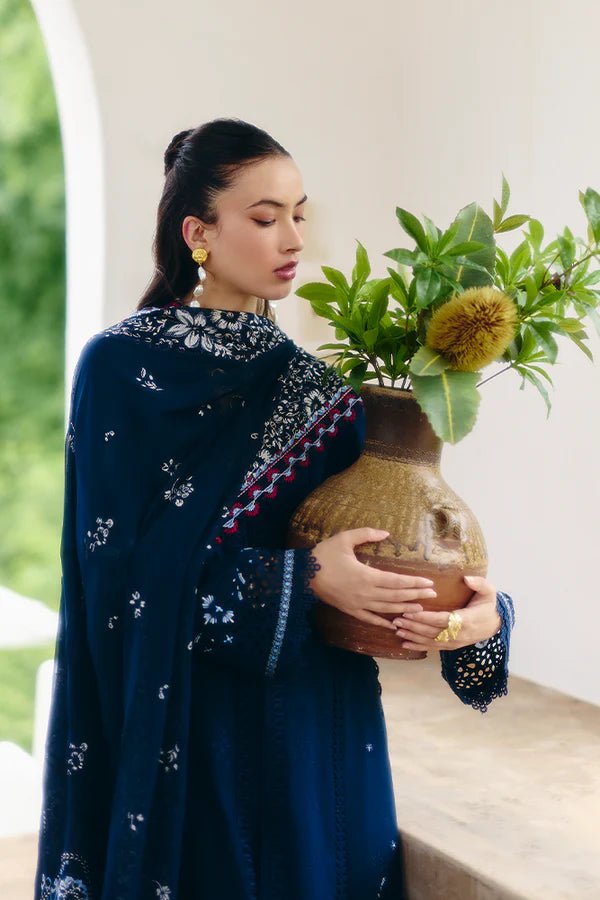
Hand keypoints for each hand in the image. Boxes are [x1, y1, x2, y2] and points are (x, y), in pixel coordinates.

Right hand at [309, 528, 437, 630]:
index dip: (414, 583)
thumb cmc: (324, 555)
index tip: (429, 583)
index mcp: (367, 576)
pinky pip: (370, 619)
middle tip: (433, 595)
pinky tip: (394, 625)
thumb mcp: (344, 539)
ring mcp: (358, 604)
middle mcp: (366, 593)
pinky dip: (383, 623)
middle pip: (396, 596)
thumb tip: (386, 533)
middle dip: (416, 595)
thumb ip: (366, 534)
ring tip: (421, 608)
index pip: (397, 581)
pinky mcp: (350, 610)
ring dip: (405, 609)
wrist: (302, 574)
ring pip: (387, 609)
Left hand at [392, 574, 501, 651]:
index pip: (442, 620)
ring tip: (397, 630)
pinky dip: (418, 646)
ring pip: (431, 641)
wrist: (494, 625)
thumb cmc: (488, 605)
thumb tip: (467, 578)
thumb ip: (479, 584)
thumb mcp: (489, 591)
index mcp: (466, 620)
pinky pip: (433, 648)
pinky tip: (405, 644)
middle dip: (413, 626)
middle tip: (396, 620)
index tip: (409, 612)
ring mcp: (454, 642)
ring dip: (413, 636)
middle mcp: (459, 634)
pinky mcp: (451, 646)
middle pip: (432, 632)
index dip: (425, 617)